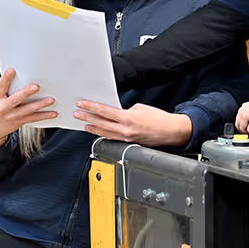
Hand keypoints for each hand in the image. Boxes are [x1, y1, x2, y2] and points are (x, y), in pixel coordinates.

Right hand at [0, 68, 57, 145]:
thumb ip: (5, 88)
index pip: (0, 87)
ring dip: (40, 104)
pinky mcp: (20, 121)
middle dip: (26, 93)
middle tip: (36, 86)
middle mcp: (4, 108)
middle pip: (15, 100)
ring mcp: (12, 116)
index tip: (12, 70)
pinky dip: (45, 115)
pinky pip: (34, 118)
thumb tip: (19, 74)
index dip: (6, 78)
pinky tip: (54, 113)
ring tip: (51, 99)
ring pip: (28, 110)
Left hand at [75, 102, 192, 147]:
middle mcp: (125, 130)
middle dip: (87, 117)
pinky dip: (103, 134)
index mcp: (128, 118)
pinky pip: (112, 138)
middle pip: (101, 123)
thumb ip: (126, 111)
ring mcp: (126, 138)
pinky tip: (98, 132)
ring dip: (93, 127)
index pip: (104, 111)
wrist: (170, 131)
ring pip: (104, 133)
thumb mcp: (140, 108)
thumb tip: (116, 113)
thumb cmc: (159, 119)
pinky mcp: (129, 143)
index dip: (91, 107)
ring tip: (84, 123)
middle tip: (78, 113)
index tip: (82, 104)